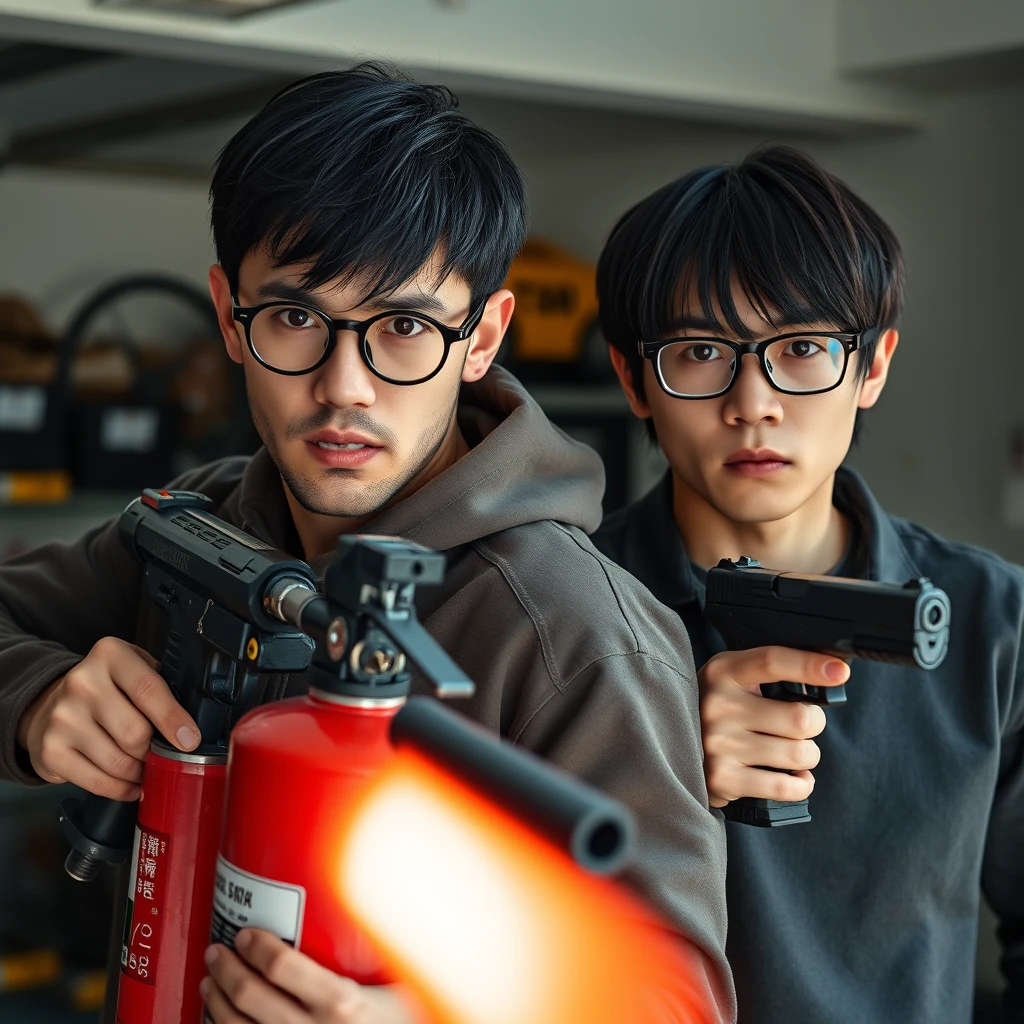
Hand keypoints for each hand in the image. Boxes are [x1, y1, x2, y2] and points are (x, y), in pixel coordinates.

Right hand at [15, 636, 199, 799]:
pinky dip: (121, 789)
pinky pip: (97, 782)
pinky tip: (130, 784)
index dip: (173, 719)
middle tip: (164, 754)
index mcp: (110, 655)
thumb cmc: (108, 688)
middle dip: (155, 751)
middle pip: (135, 733)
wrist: (50, 704)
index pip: (148, 689)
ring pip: (118, 762)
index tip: (190, 740)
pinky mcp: (50, 751)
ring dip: (140, 773)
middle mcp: (82, 683)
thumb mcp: (135, 668)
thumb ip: (162, 685)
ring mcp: (62, 718)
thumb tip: (193, 722)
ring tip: (147, 768)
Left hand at [201, 930, 420, 1023]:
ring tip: (213, 981)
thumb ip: (385, 946)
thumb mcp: (402, 987)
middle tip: (219, 950)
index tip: (247, 933)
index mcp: (343, 1005)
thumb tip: (383, 891)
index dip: (255, 947)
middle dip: (227, 968)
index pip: (281, 968)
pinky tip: (220, 1019)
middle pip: (251, 997)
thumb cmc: (407, 1023)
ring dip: (217, 1001)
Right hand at [699, 646, 849, 806]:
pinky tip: (794, 776)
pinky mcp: (722, 778)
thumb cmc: (718, 709)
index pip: (772, 661)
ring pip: (799, 753)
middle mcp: (718, 705)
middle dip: (814, 724)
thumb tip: (830, 674)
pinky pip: (786, 786)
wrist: (671, 744)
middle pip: (800, 717)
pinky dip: (802, 784)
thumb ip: (769, 674)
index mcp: (724, 671)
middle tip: (801, 726)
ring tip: (792, 751)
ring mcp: (719, 743)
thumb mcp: (732, 678)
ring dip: (808, 756)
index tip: (839, 671)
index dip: (809, 665)